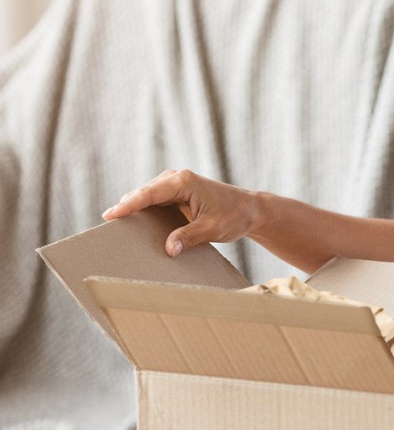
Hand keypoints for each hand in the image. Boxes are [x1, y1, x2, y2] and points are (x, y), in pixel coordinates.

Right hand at [102, 169, 259, 257]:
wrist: (250, 210)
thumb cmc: (235, 215)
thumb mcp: (213, 228)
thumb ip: (190, 237)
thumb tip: (168, 249)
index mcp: (184, 182)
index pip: (149, 193)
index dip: (129, 205)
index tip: (111, 215)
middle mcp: (176, 179)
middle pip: (143, 194)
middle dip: (126, 208)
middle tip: (106, 227)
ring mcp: (175, 186)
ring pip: (146, 198)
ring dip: (134, 211)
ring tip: (116, 230)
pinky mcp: (175, 195)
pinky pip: (154, 203)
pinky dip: (144, 213)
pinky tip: (135, 229)